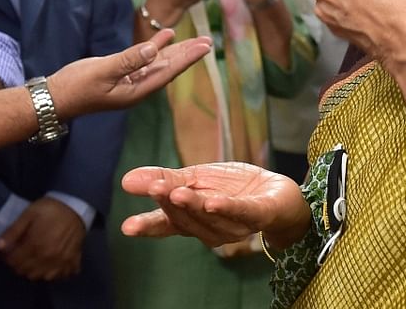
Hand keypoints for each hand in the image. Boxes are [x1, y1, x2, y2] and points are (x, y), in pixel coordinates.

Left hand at [0, 197, 86, 280]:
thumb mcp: (28, 214)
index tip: (7, 251)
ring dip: (33, 271)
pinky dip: (53, 274)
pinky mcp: (72, 262)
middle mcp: (48, 258)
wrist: (75, 206)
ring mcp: (61, 262)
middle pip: (26, 272)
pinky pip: (60, 276)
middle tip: (18, 254)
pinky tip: (49, 264)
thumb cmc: (50, 209)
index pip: (14, 262)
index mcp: (35, 246)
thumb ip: (12, 231)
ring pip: (41, 277)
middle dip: (18, 265)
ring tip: (32, 260)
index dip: (7, 258)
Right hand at [47, 29, 211, 117]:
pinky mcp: (121, 75)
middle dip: (188, 54)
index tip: (205, 47)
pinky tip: (165, 37)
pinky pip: (145, 60)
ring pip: (159, 63)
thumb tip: (153, 50)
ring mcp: (130, 82)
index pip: (168, 71)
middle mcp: (138, 88)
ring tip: (195, 39)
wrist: (56, 97)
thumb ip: (128, 60)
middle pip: (169, 68)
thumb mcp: (102, 72)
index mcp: (136, 91)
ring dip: (176, 51)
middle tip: (208, 41)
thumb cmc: (76, 87)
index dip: (188, 58)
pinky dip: (156, 48)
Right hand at [120, 162, 309, 250]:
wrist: (278, 193)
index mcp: (193, 218)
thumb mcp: (197, 177)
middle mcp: (211, 228)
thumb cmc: (234, 188)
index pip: (167, 225)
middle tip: (154, 188)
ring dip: (192, 205)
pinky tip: (213, 201)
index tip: (128, 227)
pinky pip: (241, 212)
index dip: (149, 226)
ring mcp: (235, 225)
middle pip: (186, 219)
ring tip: (176, 192)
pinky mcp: (260, 214)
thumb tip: (127, 180)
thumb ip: (166, 179)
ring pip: (210, 218)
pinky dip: (226, 208)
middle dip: (169, 204)